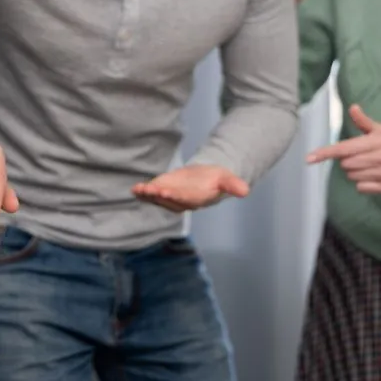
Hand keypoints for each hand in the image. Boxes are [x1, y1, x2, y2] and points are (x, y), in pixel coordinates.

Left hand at [132, 165, 249, 211]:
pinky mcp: (163, 192)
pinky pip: (152, 195)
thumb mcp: (226, 178)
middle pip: (169, 200)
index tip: (165, 192)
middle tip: (149, 189)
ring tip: (139, 189)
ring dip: (148, 195)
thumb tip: (246, 191)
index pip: (185, 199)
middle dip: (159, 195)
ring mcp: (171, 198)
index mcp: (197, 199)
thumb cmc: (216, 179)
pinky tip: (134, 189)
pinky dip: (143, 193)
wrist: (205, 179)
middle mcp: (182, 202)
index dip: (175, 196)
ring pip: (158, 199)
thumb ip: (233, 185)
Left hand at [307, 104, 380, 193]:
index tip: (310, 158)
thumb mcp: (380, 129)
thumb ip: (363, 121)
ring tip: (368, 164)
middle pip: (346, 164)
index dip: (326, 153)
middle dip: (347, 160)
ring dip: (354, 171)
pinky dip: (362, 182)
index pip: (345, 148)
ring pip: (352, 176)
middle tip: (359, 155)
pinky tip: (373, 174)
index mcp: (377, 141)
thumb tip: (352, 108)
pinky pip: (361, 187)